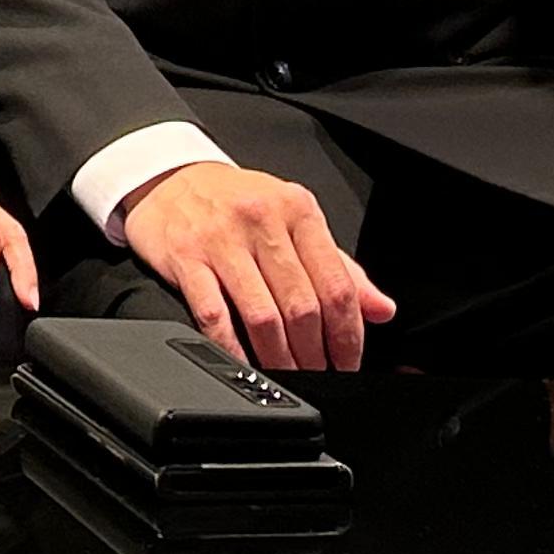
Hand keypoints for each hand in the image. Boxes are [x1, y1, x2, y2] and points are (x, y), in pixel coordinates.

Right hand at [119, 161, 395, 371]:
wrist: (171, 177)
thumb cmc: (237, 202)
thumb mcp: (293, 220)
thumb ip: (339, 266)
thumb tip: (382, 309)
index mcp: (297, 210)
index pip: (336, 283)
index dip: (348, 334)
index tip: (348, 360)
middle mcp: (261, 219)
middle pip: (302, 305)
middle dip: (315, 353)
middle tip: (318, 374)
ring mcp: (221, 238)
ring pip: (262, 316)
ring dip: (280, 359)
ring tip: (288, 376)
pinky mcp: (186, 257)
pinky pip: (214, 315)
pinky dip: (232, 349)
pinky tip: (244, 365)